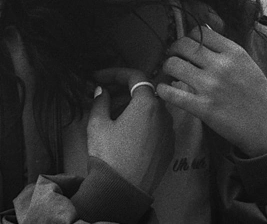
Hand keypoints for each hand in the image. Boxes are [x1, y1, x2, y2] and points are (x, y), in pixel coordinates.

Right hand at [88, 68, 173, 194]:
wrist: (123, 192)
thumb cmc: (109, 156)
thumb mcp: (97, 124)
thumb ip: (99, 101)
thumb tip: (101, 91)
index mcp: (147, 104)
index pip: (135, 76)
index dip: (115, 73)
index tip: (99, 77)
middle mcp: (163, 114)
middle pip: (144, 93)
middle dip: (122, 91)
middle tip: (103, 95)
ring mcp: (169, 132)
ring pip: (151, 110)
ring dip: (132, 107)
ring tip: (111, 114)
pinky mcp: (169, 148)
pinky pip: (157, 126)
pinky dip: (143, 122)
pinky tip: (126, 131)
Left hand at [158, 26, 266, 156]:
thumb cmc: (257, 95)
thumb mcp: (247, 64)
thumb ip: (225, 48)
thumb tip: (203, 29)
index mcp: (234, 52)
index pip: (199, 32)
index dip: (188, 37)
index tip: (186, 46)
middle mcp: (221, 66)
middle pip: (182, 45)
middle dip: (173, 50)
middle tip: (174, 57)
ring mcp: (210, 87)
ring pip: (172, 65)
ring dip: (167, 67)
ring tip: (170, 73)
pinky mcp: (202, 108)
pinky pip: (171, 93)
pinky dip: (163, 89)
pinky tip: (164, 90)